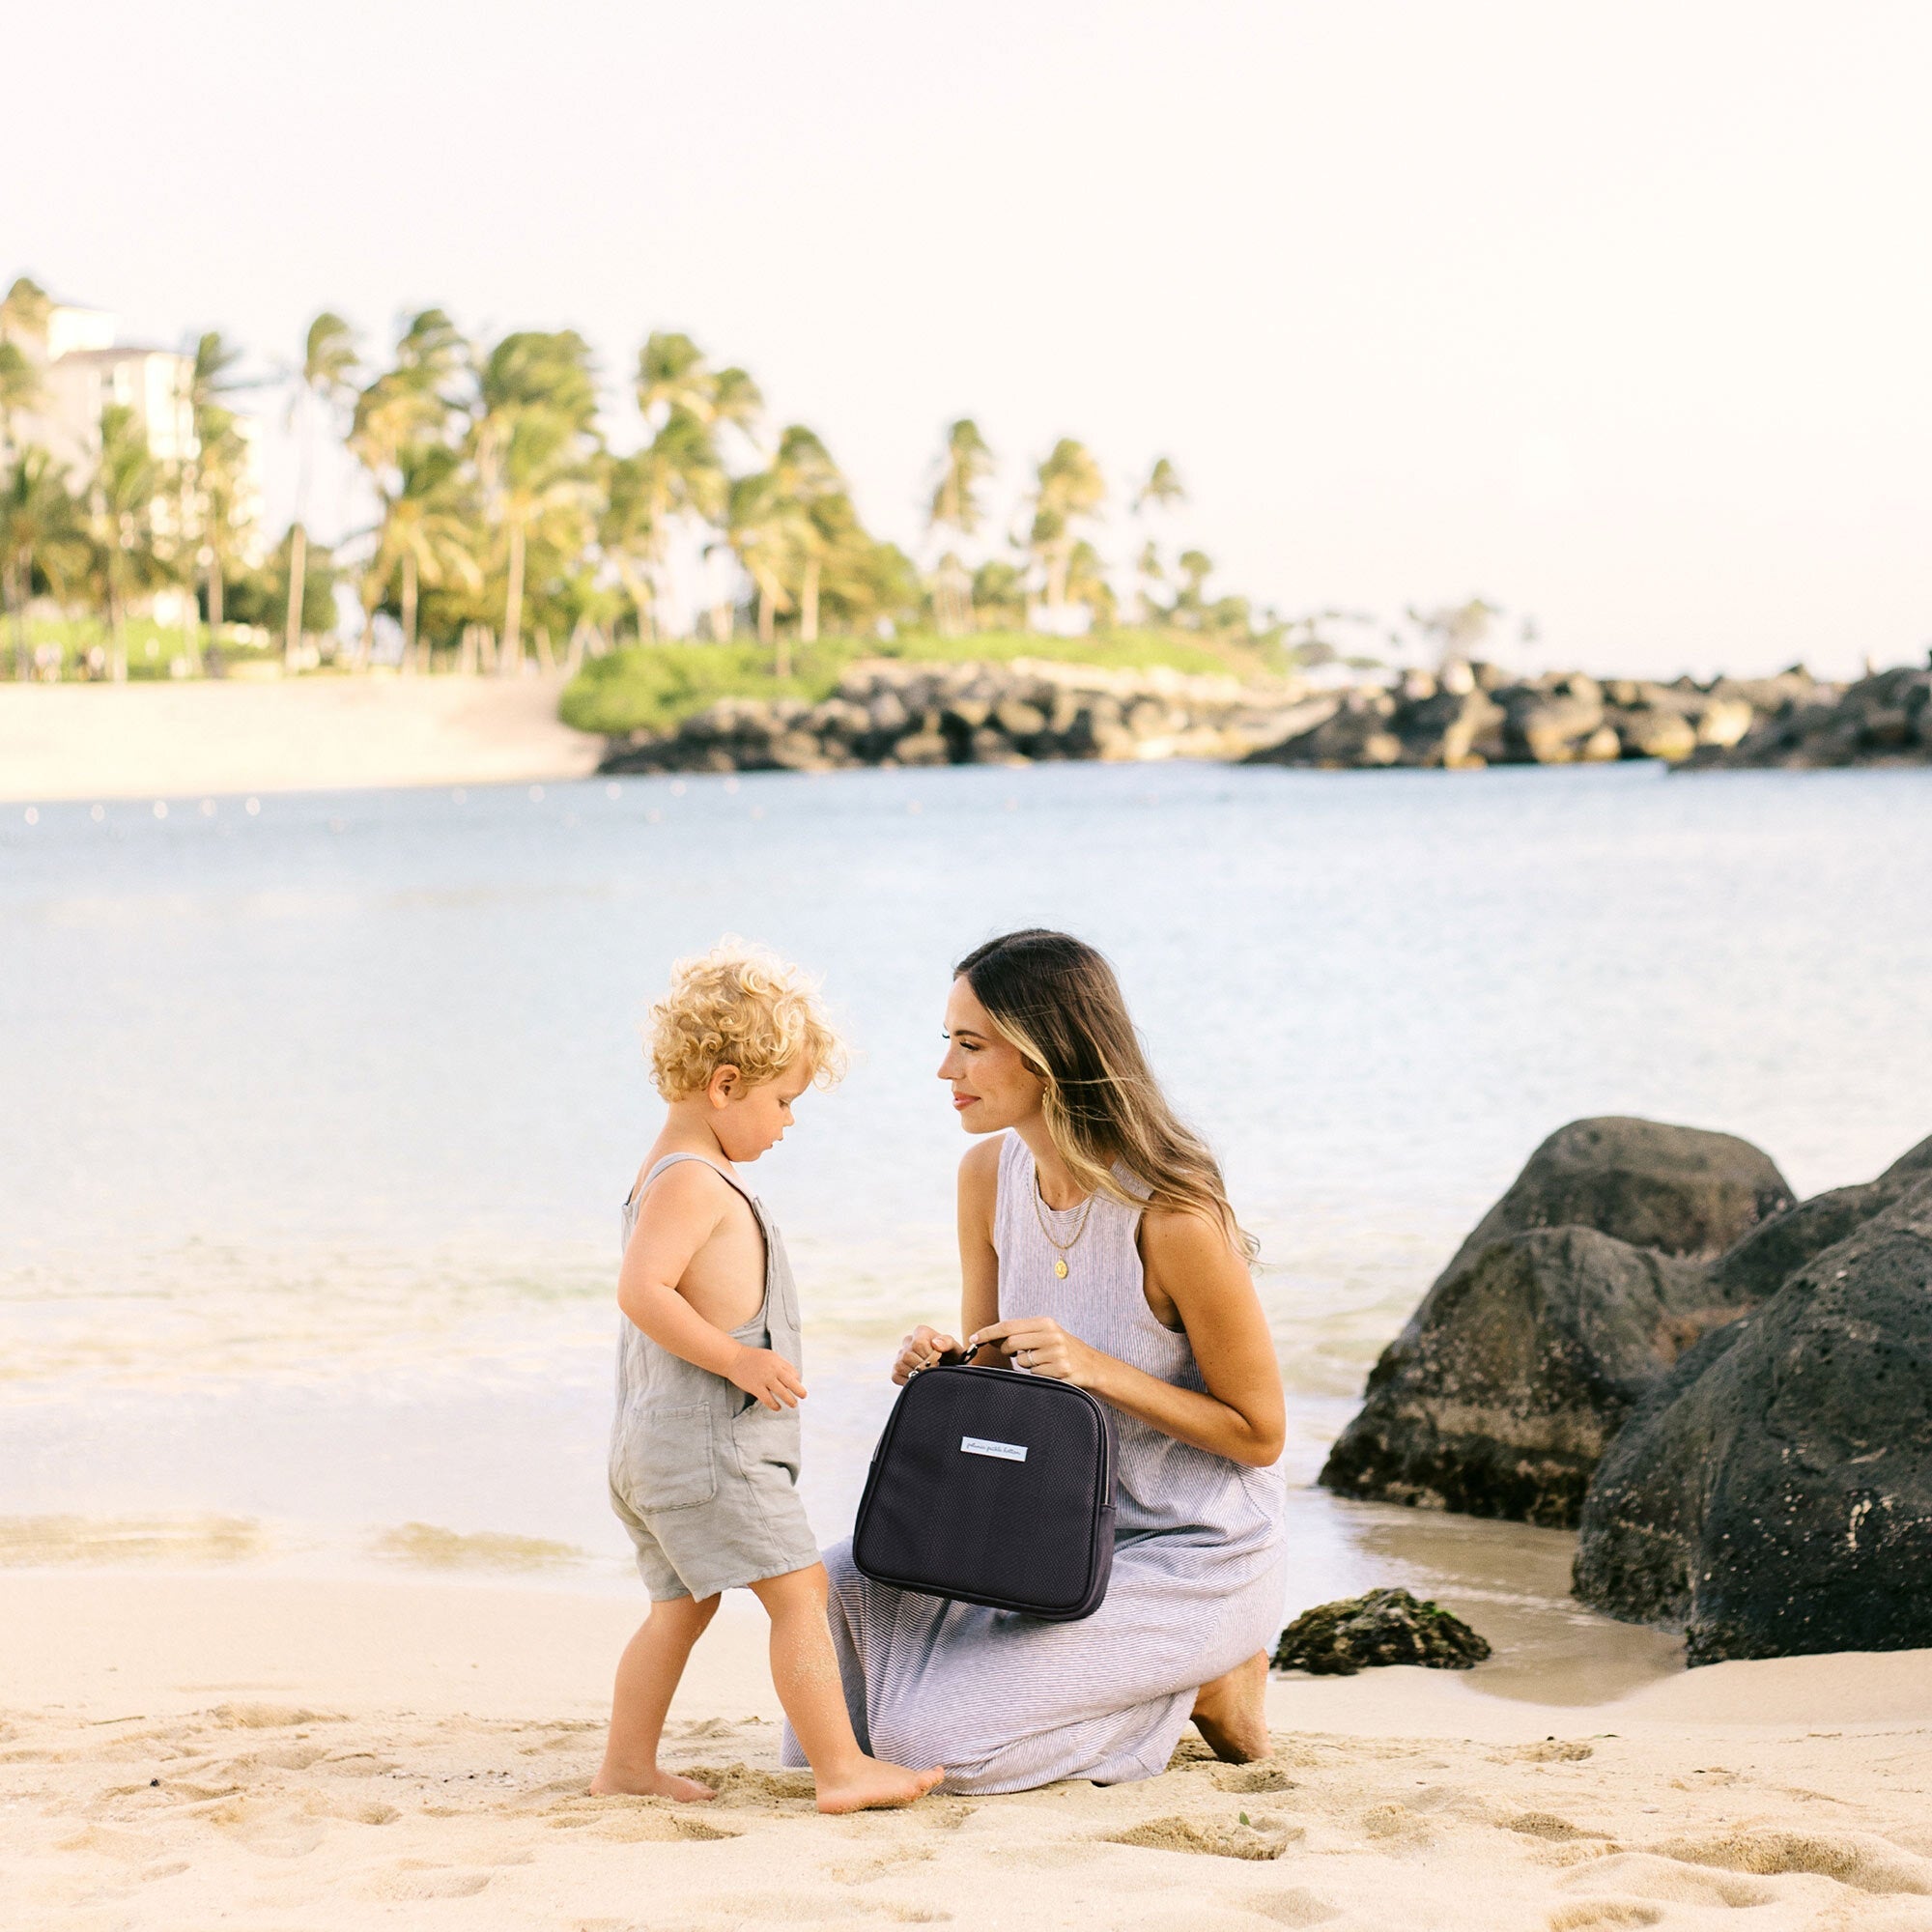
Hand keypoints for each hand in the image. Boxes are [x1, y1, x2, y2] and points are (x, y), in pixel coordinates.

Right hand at [729, 1345, 807, 1411]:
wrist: (734, 1358)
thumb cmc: (753, 1357)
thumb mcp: (770, 1356)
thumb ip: (781, 1365)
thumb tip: (793, 1377)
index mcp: (778, 1361)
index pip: (793, 1373)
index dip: (796, 1380)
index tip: (794, 1385)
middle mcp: (773, 1370)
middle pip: (792, 1382)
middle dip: (800, 1391)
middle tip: (803, 1396)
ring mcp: (765, 1379)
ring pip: (782, 1393)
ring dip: (790, 1400)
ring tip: (793, 1404)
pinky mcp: (755, 1387)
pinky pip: (768, 1400)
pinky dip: (775, 1405)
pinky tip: (777, 1407)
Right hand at [891, 1324, 962, 1384]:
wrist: (949, 1368)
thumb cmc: (951, 1356)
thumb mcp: (953, 1348)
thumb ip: (947, 1343)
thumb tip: (935, 1344)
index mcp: (921, 1332)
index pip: (917, 1344)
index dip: (928, 1356)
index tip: (938, 1360)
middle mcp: (907, 1341)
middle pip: (907, 1356)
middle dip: (923, 1366)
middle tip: (934, 1369)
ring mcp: (900, 1356)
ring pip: (900, 1365)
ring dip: (916, 1374)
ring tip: (928, 1374)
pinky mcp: (896, 1370)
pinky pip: (896, 1375)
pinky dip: (908, 1381)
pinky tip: (920, 1380)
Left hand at [968, 1317, 1102, 1388]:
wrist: (1093, 1366)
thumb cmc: (1063, 1350)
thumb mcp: (1047, 1334)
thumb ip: (1023, 1334)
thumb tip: (990, 1337)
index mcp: (1045, 1323)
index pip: (1008, 1326)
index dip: (988, 1332)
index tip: (973, 1338)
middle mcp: (1050, 1335)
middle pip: (1011, 1343)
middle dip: (1005, 1351)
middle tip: (1012, 1354)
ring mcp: (1056, 1353)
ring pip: (1022, 1362)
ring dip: (1026, 1365)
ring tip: (1043, 1362)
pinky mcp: (1060, 1370)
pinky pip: (1035, 1375)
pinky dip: (1038, 1375)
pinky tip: (1051, 1371)